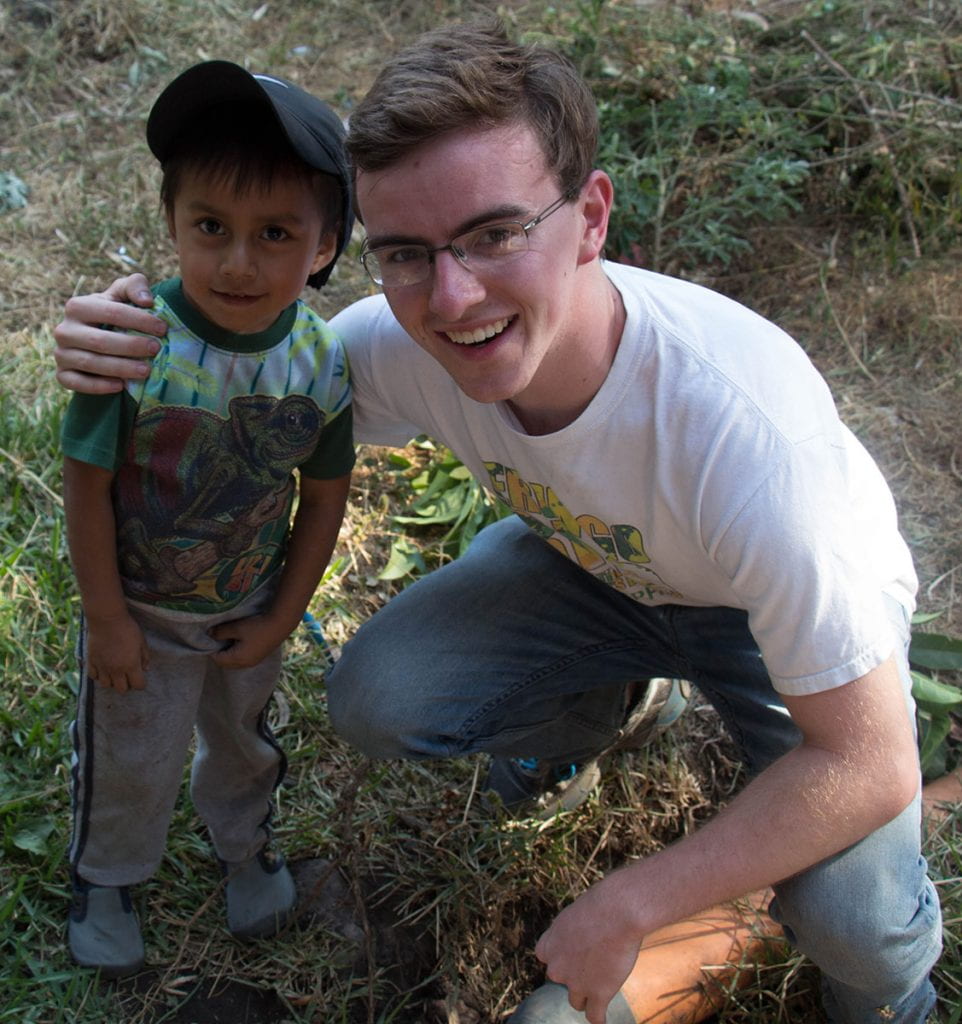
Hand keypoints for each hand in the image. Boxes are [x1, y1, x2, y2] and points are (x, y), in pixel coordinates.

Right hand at [54, 273, 166, 392]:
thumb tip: (147, 301)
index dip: (139, 320)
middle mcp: (64, 330)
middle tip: (156, 349)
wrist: (95, 338)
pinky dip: (98, 386)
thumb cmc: (113, 313)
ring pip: (90, 363)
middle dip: (131, 346)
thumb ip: (135, 286)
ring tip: (146, 370)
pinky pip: (77, 383)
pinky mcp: (62, 375)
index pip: (111, 312)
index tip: (162, 328)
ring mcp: (61, 353)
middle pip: (100, 340)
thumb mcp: (123, 294)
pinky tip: (121, 386)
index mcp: (77, 306)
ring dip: (121, 368)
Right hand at [85, 612, 148, 692]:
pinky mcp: (91, 661)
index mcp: (131, 665)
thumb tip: (146, 669)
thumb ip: (145, 657)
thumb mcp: (142, 642)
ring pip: (106, 685)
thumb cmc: (128, 629)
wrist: (107, 620)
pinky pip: (93, 676)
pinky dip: (98, 675)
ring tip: (115, 672)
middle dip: (127, 684)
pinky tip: (103, 668)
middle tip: (128, 675)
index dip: (141, 684)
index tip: (141, 678)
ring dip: (112, 681)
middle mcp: (116, 670)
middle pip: (122, 690)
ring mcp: (102, 667)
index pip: (138, 685)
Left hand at [209, 613, 289, 669]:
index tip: (211, 638)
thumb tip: (209, 634)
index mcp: (238, 659)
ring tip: (229, 639)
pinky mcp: (259, 657)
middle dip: (220, 653)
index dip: (211, 650)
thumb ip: (220, 632)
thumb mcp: (236, 627)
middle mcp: (245, 664)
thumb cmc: (257, 626)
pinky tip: (240, 641)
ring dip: (229, 653)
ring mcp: (254, 661)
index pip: (218, 659)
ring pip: (235, 662)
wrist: (280, 624)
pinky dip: (238, 653)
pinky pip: (243, 659)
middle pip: (226, 663)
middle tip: (218, 639)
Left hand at [534, 872, 642, 1023]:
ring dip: (588, 994)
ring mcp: (576, 984)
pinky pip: (594, 1017)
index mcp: (548, 945)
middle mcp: (557, 967)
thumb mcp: (576, 914)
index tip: (576, 951)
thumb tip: (579, 940)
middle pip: (562, 979)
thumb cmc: (601, 904)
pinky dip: (599, 1019)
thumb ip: (572, 933)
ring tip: (602, 986)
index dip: (563, 956)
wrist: (618, 912)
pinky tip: (603, 1020)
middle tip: (596, 962)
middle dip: (576, 974)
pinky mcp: (597, 995)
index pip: (547, 959)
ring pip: (577, 1001)